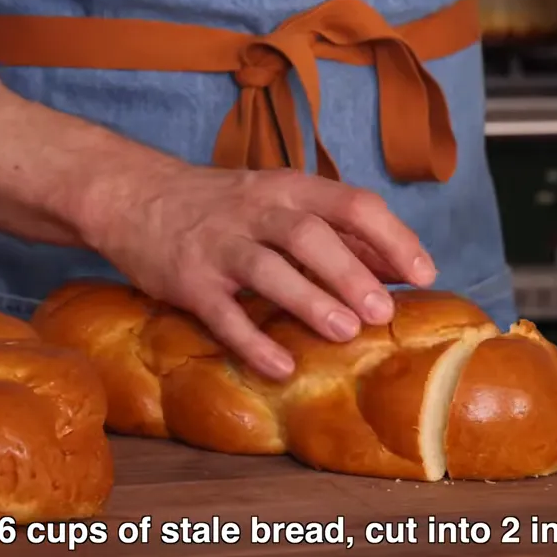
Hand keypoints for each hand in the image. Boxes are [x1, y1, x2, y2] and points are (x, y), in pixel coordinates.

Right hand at [87, 163, 437, 380]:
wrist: (132, 194)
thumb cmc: (224, 207)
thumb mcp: (281, 202)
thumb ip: (338, 231)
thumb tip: (401, 267)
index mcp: (290, 189)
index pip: (352, 203)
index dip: (392, 237)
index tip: (424, 272)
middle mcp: (256, 211)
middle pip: (309, 235)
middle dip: (350, 273)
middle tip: (383, 312)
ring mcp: (219, 245)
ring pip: (268, 269)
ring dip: (309, 300)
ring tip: (345, 332)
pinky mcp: (188, 281)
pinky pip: (222, 314)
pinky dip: (252, 342)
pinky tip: (281, 367)